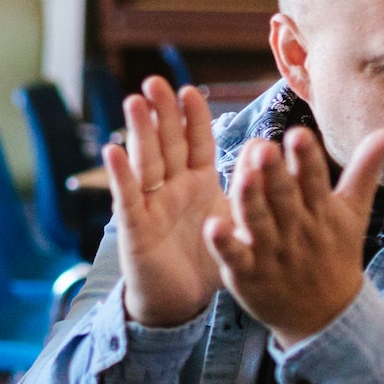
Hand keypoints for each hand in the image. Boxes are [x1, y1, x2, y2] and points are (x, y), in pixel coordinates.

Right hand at [107, 76, 225, 326]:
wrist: (181, 302)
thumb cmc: (206, 259)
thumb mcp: (234, 219)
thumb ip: (248, 190)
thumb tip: (271, 155)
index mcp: (196, 182)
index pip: (195, 142)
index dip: (192, 117)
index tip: (190, 90)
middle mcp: (170, 187)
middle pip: (166, 143)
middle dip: (161, 112)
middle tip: (155, 81)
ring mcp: (150, 204)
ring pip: (144, 161)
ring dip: (139, 132)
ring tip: (134, 102)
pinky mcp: (135, 227)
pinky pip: (128, 197)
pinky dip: (120, 175)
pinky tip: (112, 151)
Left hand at [202, 127, 383, 346]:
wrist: (326, 316)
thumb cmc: (336, 252)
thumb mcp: (354, 211)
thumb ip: (365, 169)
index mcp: (320, 211)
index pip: (314, 181)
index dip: (306, 159)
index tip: (298, 134)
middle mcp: (296, 230)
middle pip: (283, 198)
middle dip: (274, 174)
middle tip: (264, 148)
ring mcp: (271, 253)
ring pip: (258, 223)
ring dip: (249, 201)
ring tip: (243, 175)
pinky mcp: (248, 274)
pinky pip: (235, 257)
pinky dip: (224, 244)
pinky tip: (213, 225)